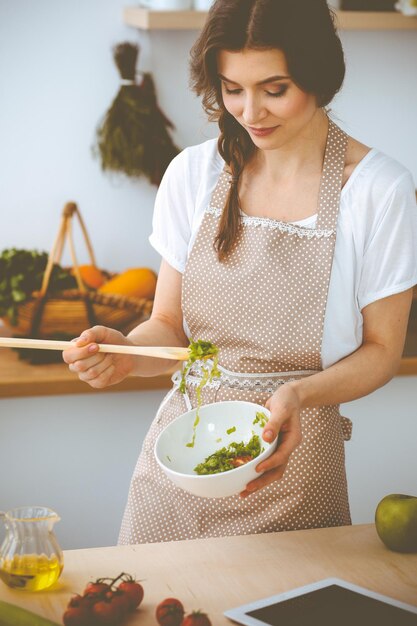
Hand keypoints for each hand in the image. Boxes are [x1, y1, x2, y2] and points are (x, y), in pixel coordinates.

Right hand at [62, 325, 135, 388]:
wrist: (128, 353)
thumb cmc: (113, 340)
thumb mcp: (103, 332)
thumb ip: (91, 333)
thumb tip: (79, 342)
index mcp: (75, 350)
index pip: (67, 355)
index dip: (80, 352)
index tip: (96, 346)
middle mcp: (77, 364)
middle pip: (78, 366)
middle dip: (96, 357)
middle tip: (106, 352)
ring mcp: (86, 375)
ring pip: (91, 373)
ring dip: (105, 363)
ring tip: (110, 357)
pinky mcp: (96, 383)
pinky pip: (100, 380)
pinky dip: (109, 371)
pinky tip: (112, 366)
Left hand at [240, 382, 302, 497]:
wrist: (289, 397)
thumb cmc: (286, 401)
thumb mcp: (281, 408)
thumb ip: (274, 423)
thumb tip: (266, 438)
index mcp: (292, 440)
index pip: (281, 456)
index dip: (270, 464)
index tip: (257, 469)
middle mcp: (287, 447)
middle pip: (277, 470)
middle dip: (262, 481)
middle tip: (246, 489)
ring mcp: (280, 448)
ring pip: (271, 470)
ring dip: (258, 481)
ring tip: (243, 491)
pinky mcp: (272, 447)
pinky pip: (265, 462)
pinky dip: (255, 470)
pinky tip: (243, 476)